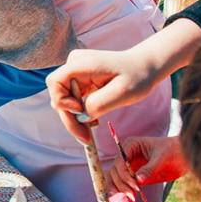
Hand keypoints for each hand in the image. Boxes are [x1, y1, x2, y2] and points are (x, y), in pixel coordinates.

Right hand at [47, 48, 166, 143]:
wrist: (145, 67)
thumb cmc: (137, 76)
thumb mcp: (122, 93)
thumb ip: (98, 104)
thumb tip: (81, 117)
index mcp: (81, 64)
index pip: (55, 83)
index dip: (63, 101)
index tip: (81, 112)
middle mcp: (74, 65)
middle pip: (58, 94)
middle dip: (70, 117)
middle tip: (85, 138)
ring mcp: (76, 71)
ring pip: (64, 99)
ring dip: (75, 116)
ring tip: (91, 130)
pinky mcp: (80, 79)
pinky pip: (72, 98)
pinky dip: (80, 112)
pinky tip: (92, 120)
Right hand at [108, 136, 187, 191]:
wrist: (184, 157)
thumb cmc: (174, 150)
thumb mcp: (162, 158)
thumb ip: (149, 169)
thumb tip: (138, 180)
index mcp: (131, 145)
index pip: (120, 160)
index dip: (124, 173)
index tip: (134, 184)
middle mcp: (126, 155)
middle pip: (115, 171)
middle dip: (121, 183)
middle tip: (132, 195)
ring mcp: (129, 167)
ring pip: (115, 178)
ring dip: (119, 189)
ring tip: (130, 198)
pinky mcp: (134, 177)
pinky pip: (124, 184)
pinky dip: (122, 191)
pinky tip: (126, 198)